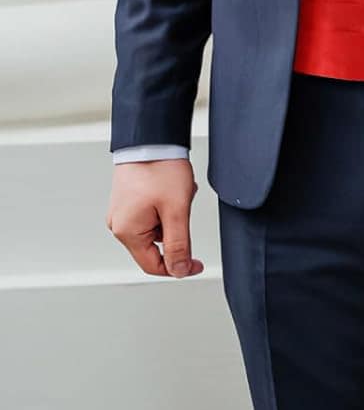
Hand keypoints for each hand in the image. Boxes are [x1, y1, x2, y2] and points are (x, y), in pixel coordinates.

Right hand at [107, 159, 203, 277]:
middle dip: (177, 227)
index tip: (196, 264)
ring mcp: (123, 212)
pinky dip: (167, 204)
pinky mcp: (129, 201)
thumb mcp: (176, 210)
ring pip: (158, 226)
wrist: (150, 138)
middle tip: (185, 203)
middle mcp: (120, 225)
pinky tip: (172, 186)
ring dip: (174, 213)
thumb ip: (178, 244)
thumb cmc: (159, 168)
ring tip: (179, 190)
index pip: (153, 265)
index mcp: (127, 232)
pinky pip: (153, 212)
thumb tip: (179, 271)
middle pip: (156, 244)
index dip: (177, 268)